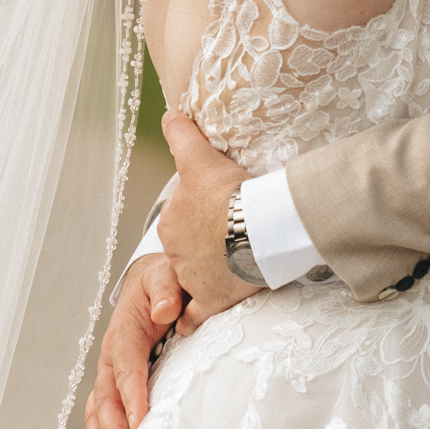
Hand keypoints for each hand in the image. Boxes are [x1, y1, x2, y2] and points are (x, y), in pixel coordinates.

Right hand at [80, 253, 183, 428]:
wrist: (150, 282)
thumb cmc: (163, 281)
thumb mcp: (167, 275)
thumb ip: (167, 288)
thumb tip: (168, 310)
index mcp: (123, 336)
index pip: (128, 373)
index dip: (133, 401)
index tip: (141, 427)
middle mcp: (110, 360)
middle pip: (106, 402)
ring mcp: (108, 375)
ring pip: (97, 414)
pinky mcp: (112, 385)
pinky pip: (98, 417)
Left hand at [157, 109, 263, 316]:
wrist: (259, 226)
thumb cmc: (234, 191)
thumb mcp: (202, 156)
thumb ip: (182, 134)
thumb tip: (170, 111)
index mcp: (171, 221)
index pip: (181, 219)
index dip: (200, 214)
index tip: (218, 212)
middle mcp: (174, 252)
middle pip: (187, 249)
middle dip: (203, 244)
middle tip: (229, 237)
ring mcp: (191, 279)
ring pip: (192, 278)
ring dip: (206, 274)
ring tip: (230, 266)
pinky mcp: (210, 300)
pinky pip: (193, 315)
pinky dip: (191, 317)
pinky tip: (196, 315)